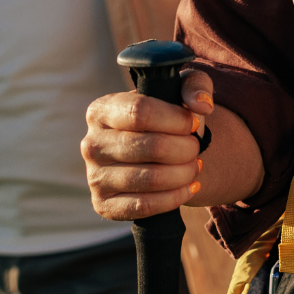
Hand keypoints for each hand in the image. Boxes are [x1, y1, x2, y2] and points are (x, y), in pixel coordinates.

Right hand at [82, 68, 213, 220]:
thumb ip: (194, 86)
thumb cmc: (164, 118)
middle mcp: (91, 143)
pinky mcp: (104, 205)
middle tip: (196, 148)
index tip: (193, 123)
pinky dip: (174, 198)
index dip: (175, 119)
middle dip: (185, 148)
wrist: (150, 154)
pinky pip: (144, 206)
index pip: (140, 112)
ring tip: (195, 166)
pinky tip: (188, 187)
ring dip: (183, 173)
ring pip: (150, 179)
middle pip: (150, 147)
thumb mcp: (178, 90)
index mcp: (101, 110)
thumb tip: (201, 106)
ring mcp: (95, 177)